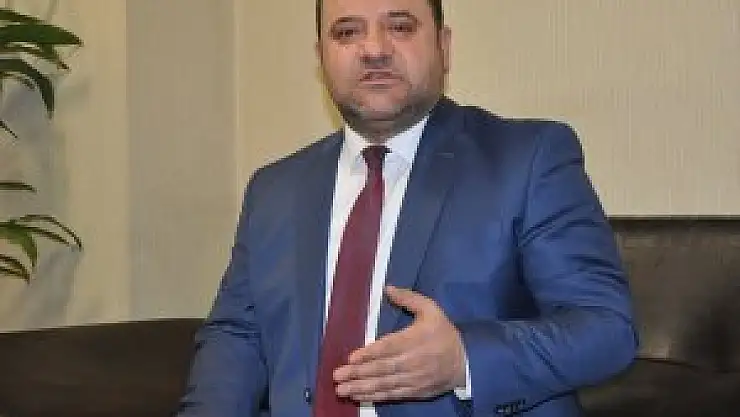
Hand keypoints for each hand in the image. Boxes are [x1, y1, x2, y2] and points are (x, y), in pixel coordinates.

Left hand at [333, 285, 465, 402]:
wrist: (465, 361)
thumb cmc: (443, 333)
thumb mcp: (431, 309)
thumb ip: (409, 298)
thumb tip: (387, 288)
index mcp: (415, 339)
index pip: (389, 347)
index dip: (369, 353)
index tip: (351, 358)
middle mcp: (413, 361)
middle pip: (383, 368)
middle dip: (358, 373)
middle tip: (337, 376)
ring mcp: (413, 379)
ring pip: (385, 385)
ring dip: (362, 388)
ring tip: (342, 390)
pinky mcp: (414, 391)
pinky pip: (392, 395)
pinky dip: (374, 397)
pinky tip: (359, 396)